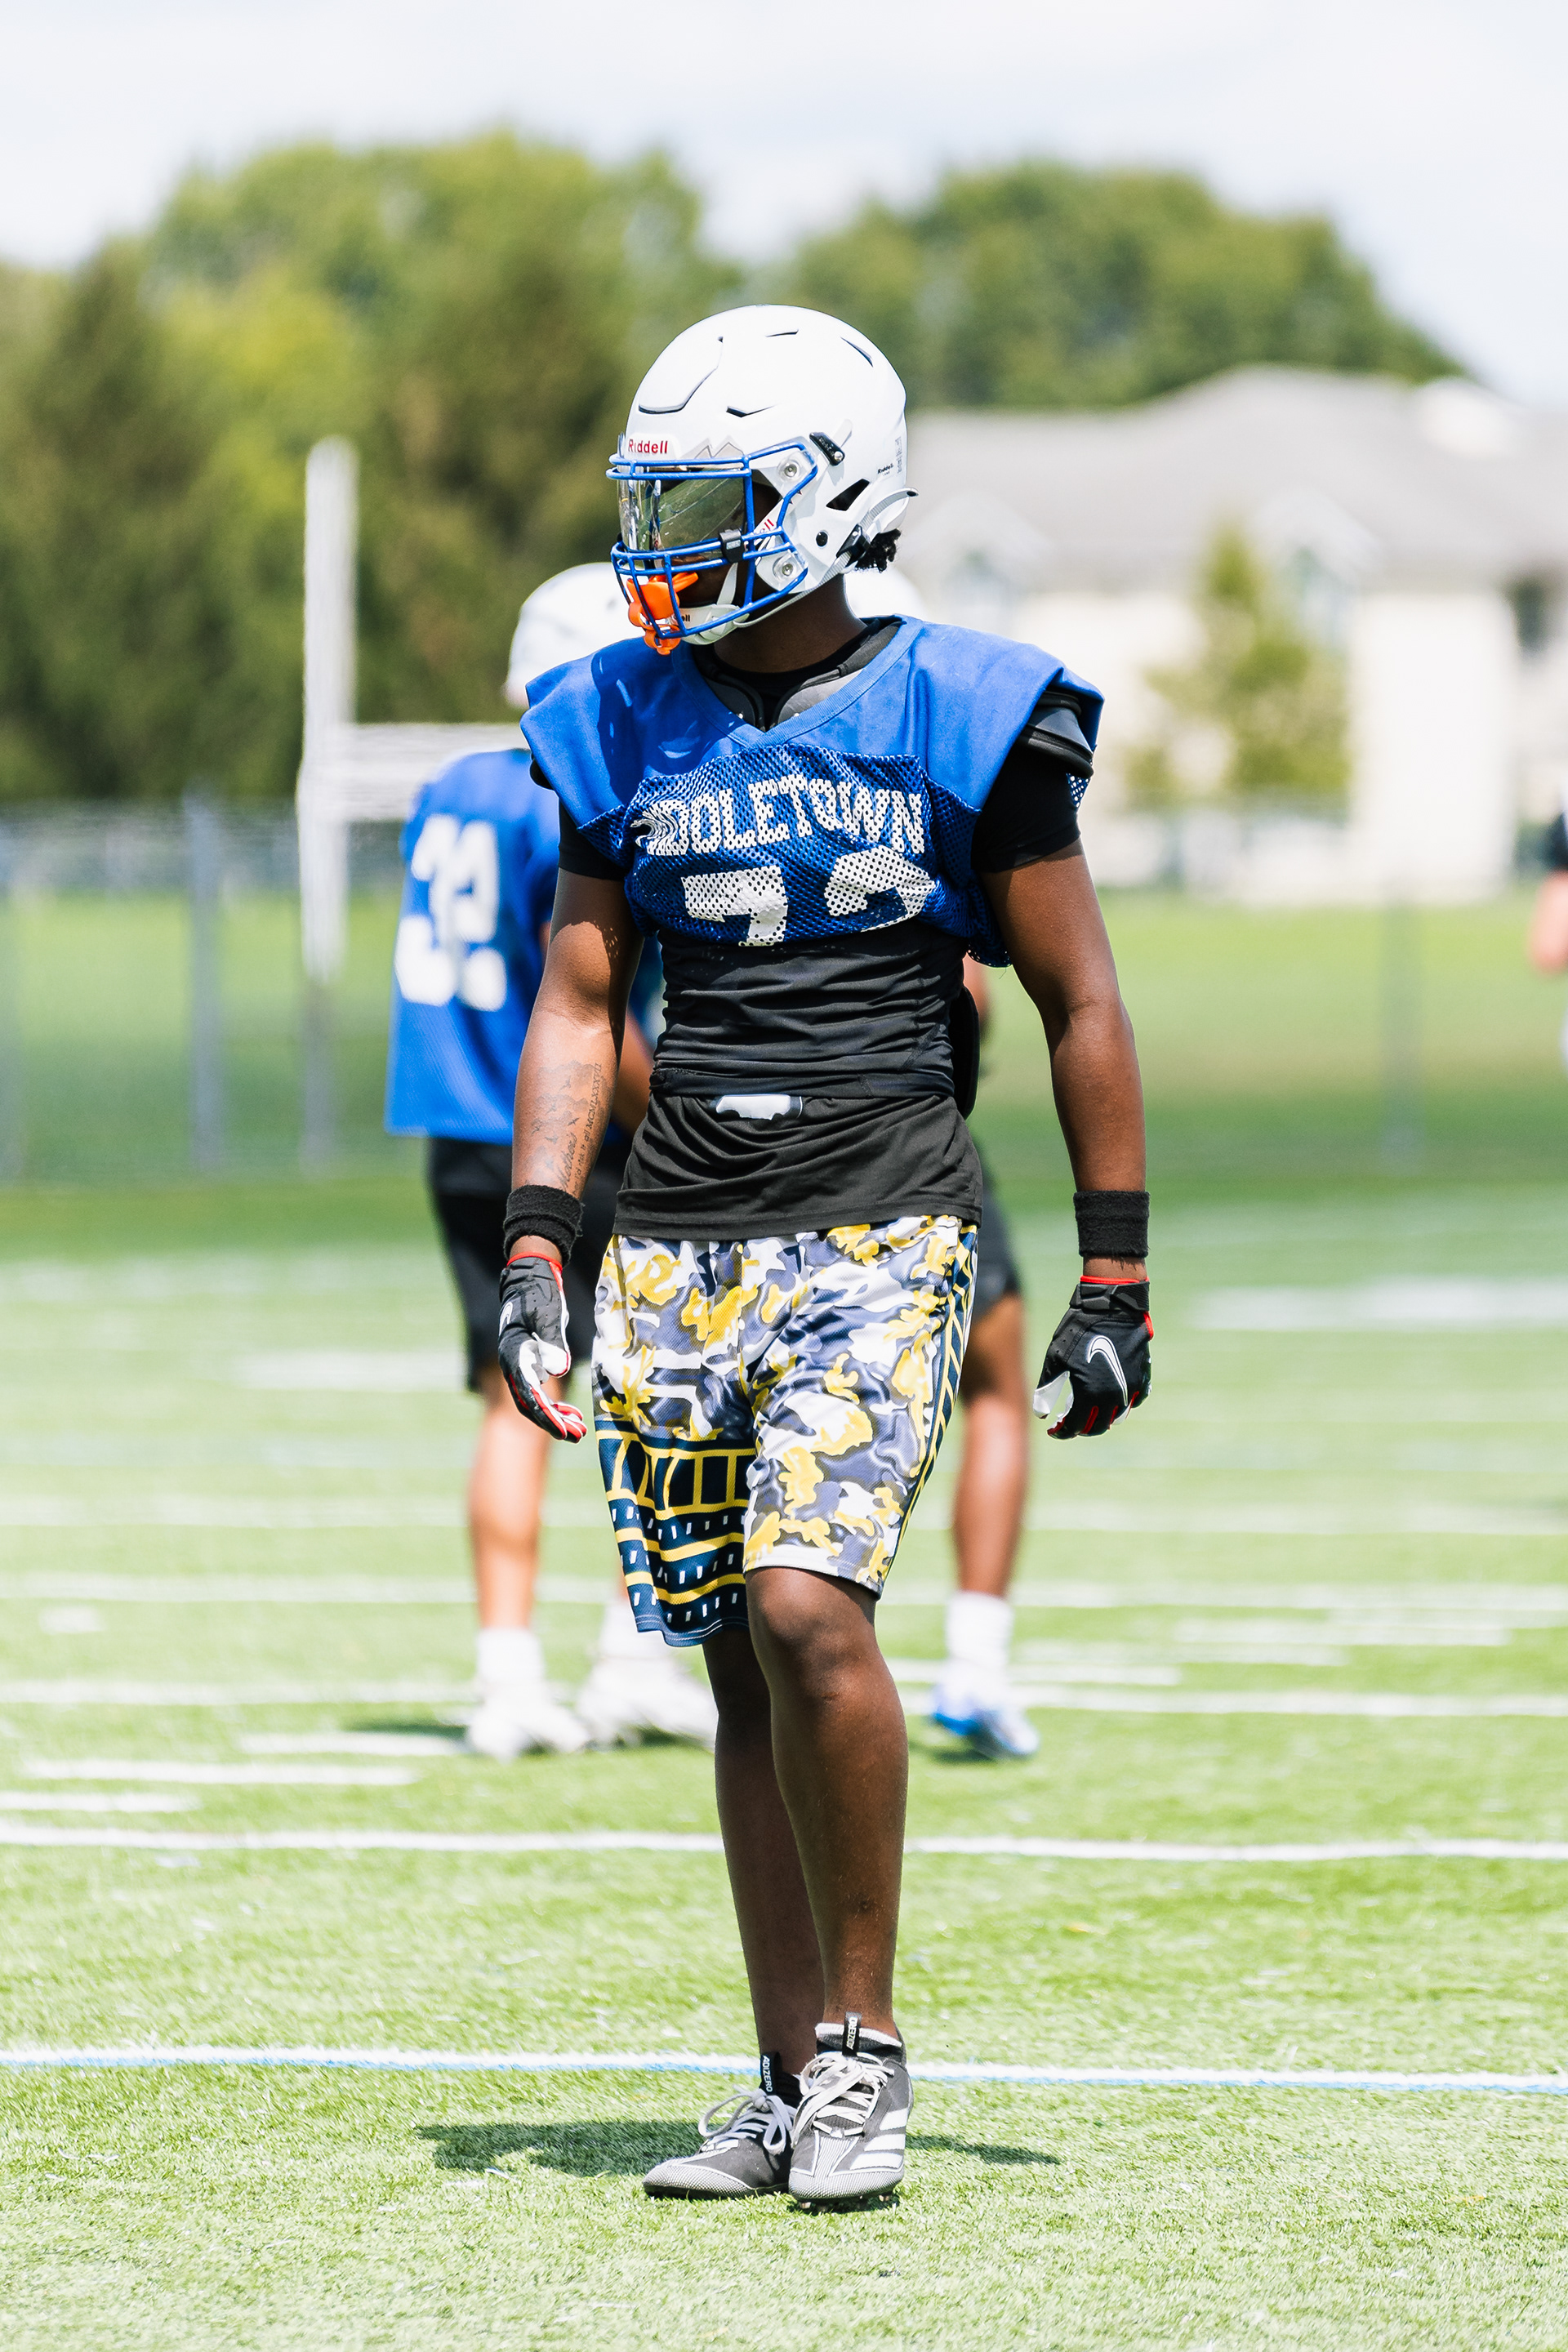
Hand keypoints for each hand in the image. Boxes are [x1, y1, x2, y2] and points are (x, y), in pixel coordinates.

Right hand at [497, 1253, 586, 1441]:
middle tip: (577, 1436)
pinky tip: (572, 1414)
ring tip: (578, 1431)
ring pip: (535, 1401)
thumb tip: (557, 1370)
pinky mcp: (532, 1363)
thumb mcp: (548, 1314)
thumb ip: (552, 1341)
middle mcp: (514, 1365)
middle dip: (553, 1423)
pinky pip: (541, 1391)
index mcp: (514, 1355)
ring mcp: (522, 1366)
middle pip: (530, 1404)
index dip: (547, 1415)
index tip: (564, 1431)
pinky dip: (555, 1405)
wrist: (531, 1279)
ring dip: (556, 1417)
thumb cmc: (539, 1294)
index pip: (529, 1394)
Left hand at [1033, 1278, 1150, 1437]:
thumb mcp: (1056, 1359)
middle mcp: (1113, 1397)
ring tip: (1089, 1411)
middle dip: (1081, 1428)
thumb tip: (1041, 1413)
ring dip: (1102, 1419)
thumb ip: (1047, 1389)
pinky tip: (1109, 1397)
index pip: (1075, 1426)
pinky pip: (1134, 1401)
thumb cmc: (1079, 1331)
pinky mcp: (1142, 1377)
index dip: (1062, 1432)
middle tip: (1069, 1421)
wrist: (1112, 1307)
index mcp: (1089, 1394)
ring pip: (1118, 1417)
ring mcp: (1131, 1388)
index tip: (1053, 1430)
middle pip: (1098, 1427)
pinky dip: (1121, 1405)